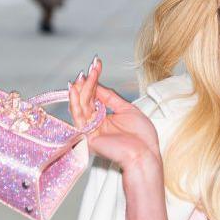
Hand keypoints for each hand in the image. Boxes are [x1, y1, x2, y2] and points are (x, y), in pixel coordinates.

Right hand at [68, 56, 161, 171]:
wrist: (145, 154)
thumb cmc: (141, 137)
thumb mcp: (128, 110)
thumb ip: (111, 98)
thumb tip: (99, 85)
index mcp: (106, 118)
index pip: (96, 96)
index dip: (95, 81)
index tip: (96, 64)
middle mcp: (96, 123)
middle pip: (87, 99)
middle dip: (88, 82)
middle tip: (91, 67)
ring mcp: (91, 130)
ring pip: (81, 106)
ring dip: (82, 89)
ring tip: (83, 75)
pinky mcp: (87, 136)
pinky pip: (78, 117)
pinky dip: (75, 102)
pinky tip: (75, 90)